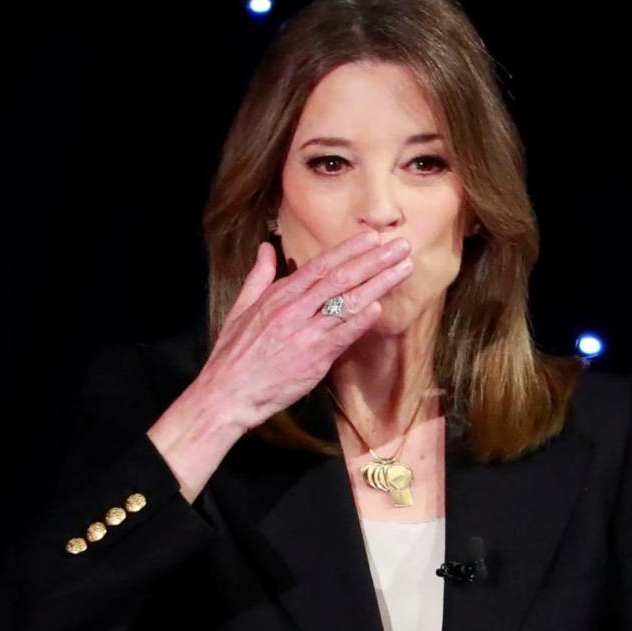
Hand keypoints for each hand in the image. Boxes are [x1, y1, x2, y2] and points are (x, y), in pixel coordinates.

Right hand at [195, 229, 414, 432]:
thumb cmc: (233, 354)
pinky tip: (379, 307)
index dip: (349, 250)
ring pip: (347, 302)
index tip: (372, 238)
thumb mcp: (240, 308)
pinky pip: (342, 335)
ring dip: (378, 284)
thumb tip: (266, 249)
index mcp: (279, 295)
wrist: (228, 393)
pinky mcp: (313, 358)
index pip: (320, 265)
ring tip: (403, 269)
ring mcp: (305, 333)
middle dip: (373, 260)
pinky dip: (360, 320)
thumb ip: (258, 276)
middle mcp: (294, 309)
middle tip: (401, 246)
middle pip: (340, 278)